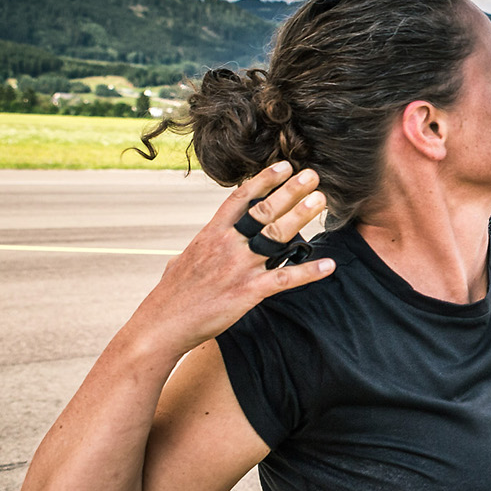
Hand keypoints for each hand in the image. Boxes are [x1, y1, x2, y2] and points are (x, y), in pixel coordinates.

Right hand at [131, 161, 335, 356]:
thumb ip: (197, 250)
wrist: (161, 325)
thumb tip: (193, 249)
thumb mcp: (182, 261)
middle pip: (262, 211)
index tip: (284, 166)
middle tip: (313, 175)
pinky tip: (329, 265)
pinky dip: (309, 271)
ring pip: (275, 236)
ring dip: (300, 216)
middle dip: (289, 191)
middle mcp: (226, 244)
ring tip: (321, 200)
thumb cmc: (171, 295)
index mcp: (211, 233)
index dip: (263, 180)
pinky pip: (285, 279)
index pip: (240, 198)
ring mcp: (238, 267)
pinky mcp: (247, 292)